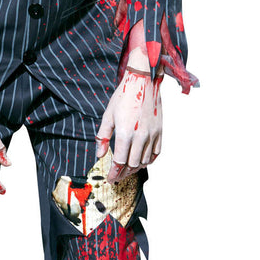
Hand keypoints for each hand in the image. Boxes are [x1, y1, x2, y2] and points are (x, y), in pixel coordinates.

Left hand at [95, 67, 162, 181]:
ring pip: (145, 160)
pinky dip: (149, 160)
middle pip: (133, 165)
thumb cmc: (123, 96)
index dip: (114, 173)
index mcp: (124, 133)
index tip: (111, 178)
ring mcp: (152, 134)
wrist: (143, 82)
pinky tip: (143, 161)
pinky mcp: (159, 131)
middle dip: (124, 173)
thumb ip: (103, 137)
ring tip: (128, 169)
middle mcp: (140, 136)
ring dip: (136, 168)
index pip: (120, 162)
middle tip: (118, 175)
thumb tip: (100, 154)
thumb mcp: (108, 116)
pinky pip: (156, 152)